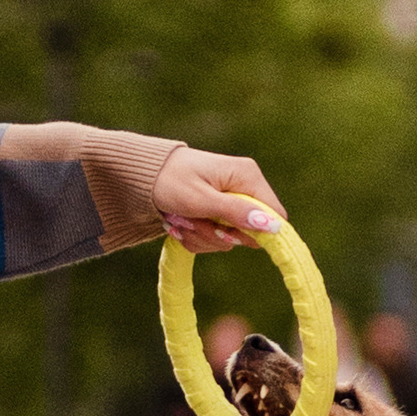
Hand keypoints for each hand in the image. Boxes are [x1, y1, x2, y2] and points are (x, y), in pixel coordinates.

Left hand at [156, 145, 283, 252]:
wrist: (141, 175)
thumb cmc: (169, 180)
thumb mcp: (200, 199)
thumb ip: (235, 212)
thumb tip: (272, 225)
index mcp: (247, 176)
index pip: (275, 215)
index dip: (258, 232)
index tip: (228, 234)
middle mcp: (244, 187)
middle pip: (250, 232)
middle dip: (219, 235)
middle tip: (195, 222)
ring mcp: (231, 201)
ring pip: (229, 239)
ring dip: (203, 237)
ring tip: (182, 220)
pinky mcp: (218, 212)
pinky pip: (215, 238)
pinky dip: (196, 236)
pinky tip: (181, 223)